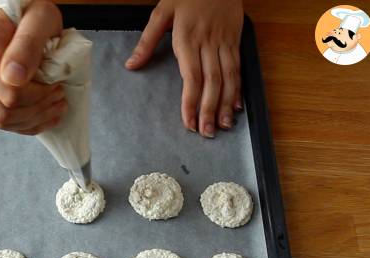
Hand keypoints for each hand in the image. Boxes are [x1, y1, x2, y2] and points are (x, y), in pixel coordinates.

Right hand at [0, 1, 65, 134]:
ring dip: (31, 120)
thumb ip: (28, 44)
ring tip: (53, 108)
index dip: (39, 97)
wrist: (10, 17)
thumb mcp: (40, 19)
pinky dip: (24, 124)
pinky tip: (42, 116)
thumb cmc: (29, 15)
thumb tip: (13, 79)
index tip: (58, 86)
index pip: (9, 92)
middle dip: (36, 111)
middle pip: (1, 110)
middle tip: (59, 99)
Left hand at [125, 0, 243, 137]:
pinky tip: (235, 106)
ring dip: (225, 104)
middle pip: (211, 82)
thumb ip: (147, 41)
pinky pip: (238, 67)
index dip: (190, 102)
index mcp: (187, 39)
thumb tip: (131, 65)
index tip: (188, 122)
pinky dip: (238, 88)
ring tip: (222, 126)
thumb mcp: (161, 12)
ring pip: (228, 77)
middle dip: (209, 110)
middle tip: (206, 133)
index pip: (191, 77)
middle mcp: (208, 43)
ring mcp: (224, 42)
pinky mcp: (235, 39)